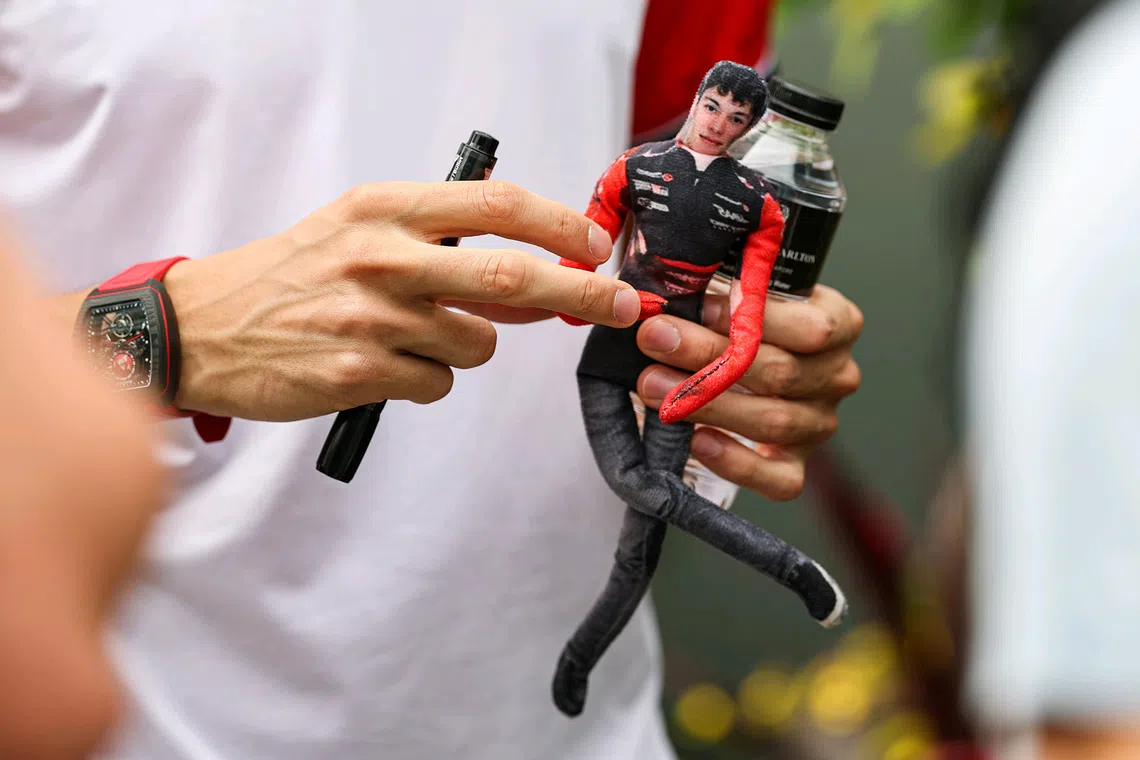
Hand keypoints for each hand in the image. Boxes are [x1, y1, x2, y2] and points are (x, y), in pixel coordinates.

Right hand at [165, 180, 640, 420]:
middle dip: (581, 293)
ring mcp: (370, 319)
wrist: (203, 328)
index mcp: (384, 209)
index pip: (495, 205)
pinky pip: (437, 383)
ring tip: (414, 337)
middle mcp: (381, 257)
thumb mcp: (359, 234)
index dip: (558, 224)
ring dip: (469, 346)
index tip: (595, 246)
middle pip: (512, 276)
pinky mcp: (358, 374)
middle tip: (620, 306)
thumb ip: (442, 249)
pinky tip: (383, 365)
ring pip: (478, 344)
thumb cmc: (292, 276)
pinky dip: (428, 378)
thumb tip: (535, 281)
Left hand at [634, 284, 862, 500]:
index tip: (699, 306)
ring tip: (653, 384)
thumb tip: (679, 287)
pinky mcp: (797, 465)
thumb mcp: (749, 288)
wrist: (757, 358)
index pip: (811, 328)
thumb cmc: (748, 316)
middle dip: (709, 356)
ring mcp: (820, 424)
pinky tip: (697, 440)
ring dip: (707, 404)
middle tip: (656, 339)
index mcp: (839, 324)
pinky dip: (736, 462)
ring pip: (773, 422)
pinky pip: (778, 478)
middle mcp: (837, 376)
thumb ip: (729, 286)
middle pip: (780, 373)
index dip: (754, 320)